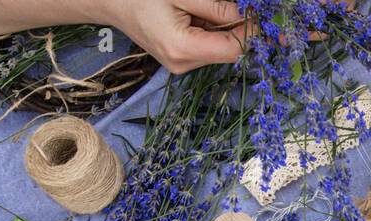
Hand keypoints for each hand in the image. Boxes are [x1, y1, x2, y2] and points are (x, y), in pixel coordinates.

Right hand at [101, 0, 248, 74]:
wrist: (110, 3)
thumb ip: (216, 8)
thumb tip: (247, 17)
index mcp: (183, 49)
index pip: (233, 49)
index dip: (250, 32)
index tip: (260, 15)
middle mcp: (184, 65)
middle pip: (228, 51)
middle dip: (237, 27)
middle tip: (239, 6)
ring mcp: (181, 65)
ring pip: (218, 49)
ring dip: (222, 27)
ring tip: (199, 8)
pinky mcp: (180, 60)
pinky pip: (206, 47)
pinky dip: (210, 30)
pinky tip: (195, 14)